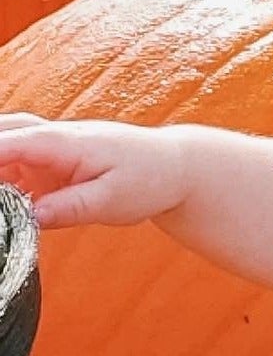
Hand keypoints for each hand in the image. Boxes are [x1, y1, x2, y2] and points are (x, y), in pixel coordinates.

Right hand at [0, 113, 188, 228]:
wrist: (172, 165)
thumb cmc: (149, 177)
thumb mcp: (112, 200)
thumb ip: (69, 208)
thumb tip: (30, 218)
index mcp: (64, 142)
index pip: (8, 143)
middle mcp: (50, 137)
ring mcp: (47, 147)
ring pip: (2, 145)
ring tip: (1, 204)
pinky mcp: (47, 161)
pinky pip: (11, 163)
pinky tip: (7, 204)